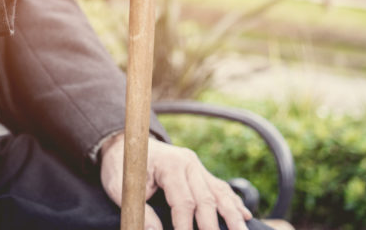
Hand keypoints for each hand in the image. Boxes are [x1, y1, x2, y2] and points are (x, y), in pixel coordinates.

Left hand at [99, 134, 253, 229]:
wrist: (124, 144)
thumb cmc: (121, 167)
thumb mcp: (120, 189)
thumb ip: (140, 212)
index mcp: (170, 164)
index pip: (184, 201)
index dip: (186, 227)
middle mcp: (188, 163)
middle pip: (207, 199)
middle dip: (213, 227)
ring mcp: (197, 166)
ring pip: (220, 193)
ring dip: (233, 216)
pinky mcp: (200, 172)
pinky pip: (220, 188)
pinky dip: (233, 203)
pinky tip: (245, 217)